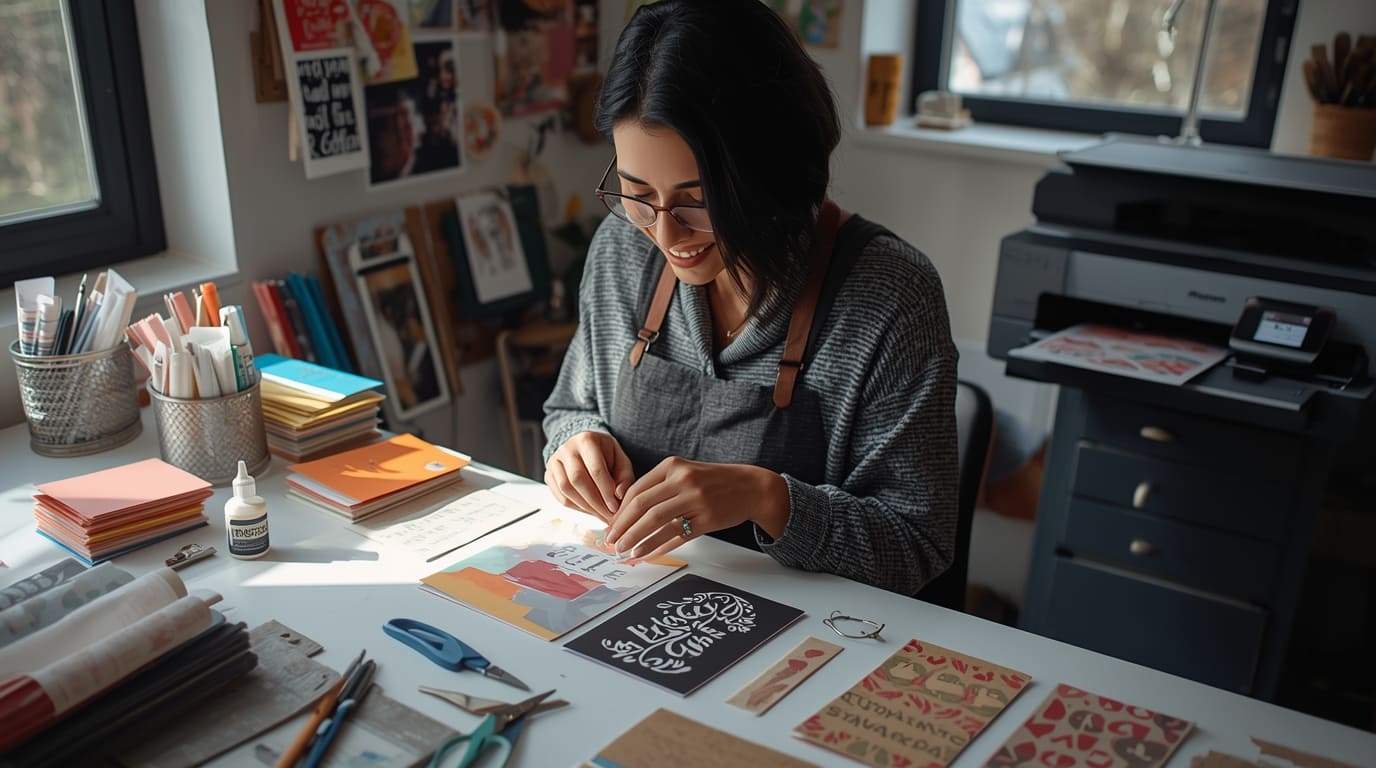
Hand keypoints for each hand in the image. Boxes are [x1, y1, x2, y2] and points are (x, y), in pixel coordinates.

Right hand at [544, 431, 634, 522]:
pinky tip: (589, 511)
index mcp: (587, 440)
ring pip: (566, 489)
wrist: (584, 446)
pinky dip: (576, 507)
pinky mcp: (548, 474)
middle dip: (595, 502)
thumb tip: (618, 496)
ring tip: (600, 515)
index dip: (606, 491)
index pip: (596, 469)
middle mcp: (567, 448)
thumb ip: (624, 478)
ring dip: (585, 507)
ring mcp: (554, 461)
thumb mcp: (621, 461)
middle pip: (578, 479)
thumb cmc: (606, 455)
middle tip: (608, 516)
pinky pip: (560, 496)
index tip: (615, 507)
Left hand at [605, 457, 788, 562]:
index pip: (636, 490)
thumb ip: (659, 487)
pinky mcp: (707, 519)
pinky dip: (657, 547)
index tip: (610, 526)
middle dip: (622, 527)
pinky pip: (676, 536)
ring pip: (656, 522)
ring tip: (624, 551)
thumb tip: (627, 512)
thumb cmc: (714, 482)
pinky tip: (645, 554)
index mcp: (672, 467)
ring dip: (636, 539)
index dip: (620, 511)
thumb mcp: (685, 474)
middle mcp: (683, 481)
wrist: (750, 487)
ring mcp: (696, 500)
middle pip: (642, 506)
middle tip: (611, 541)